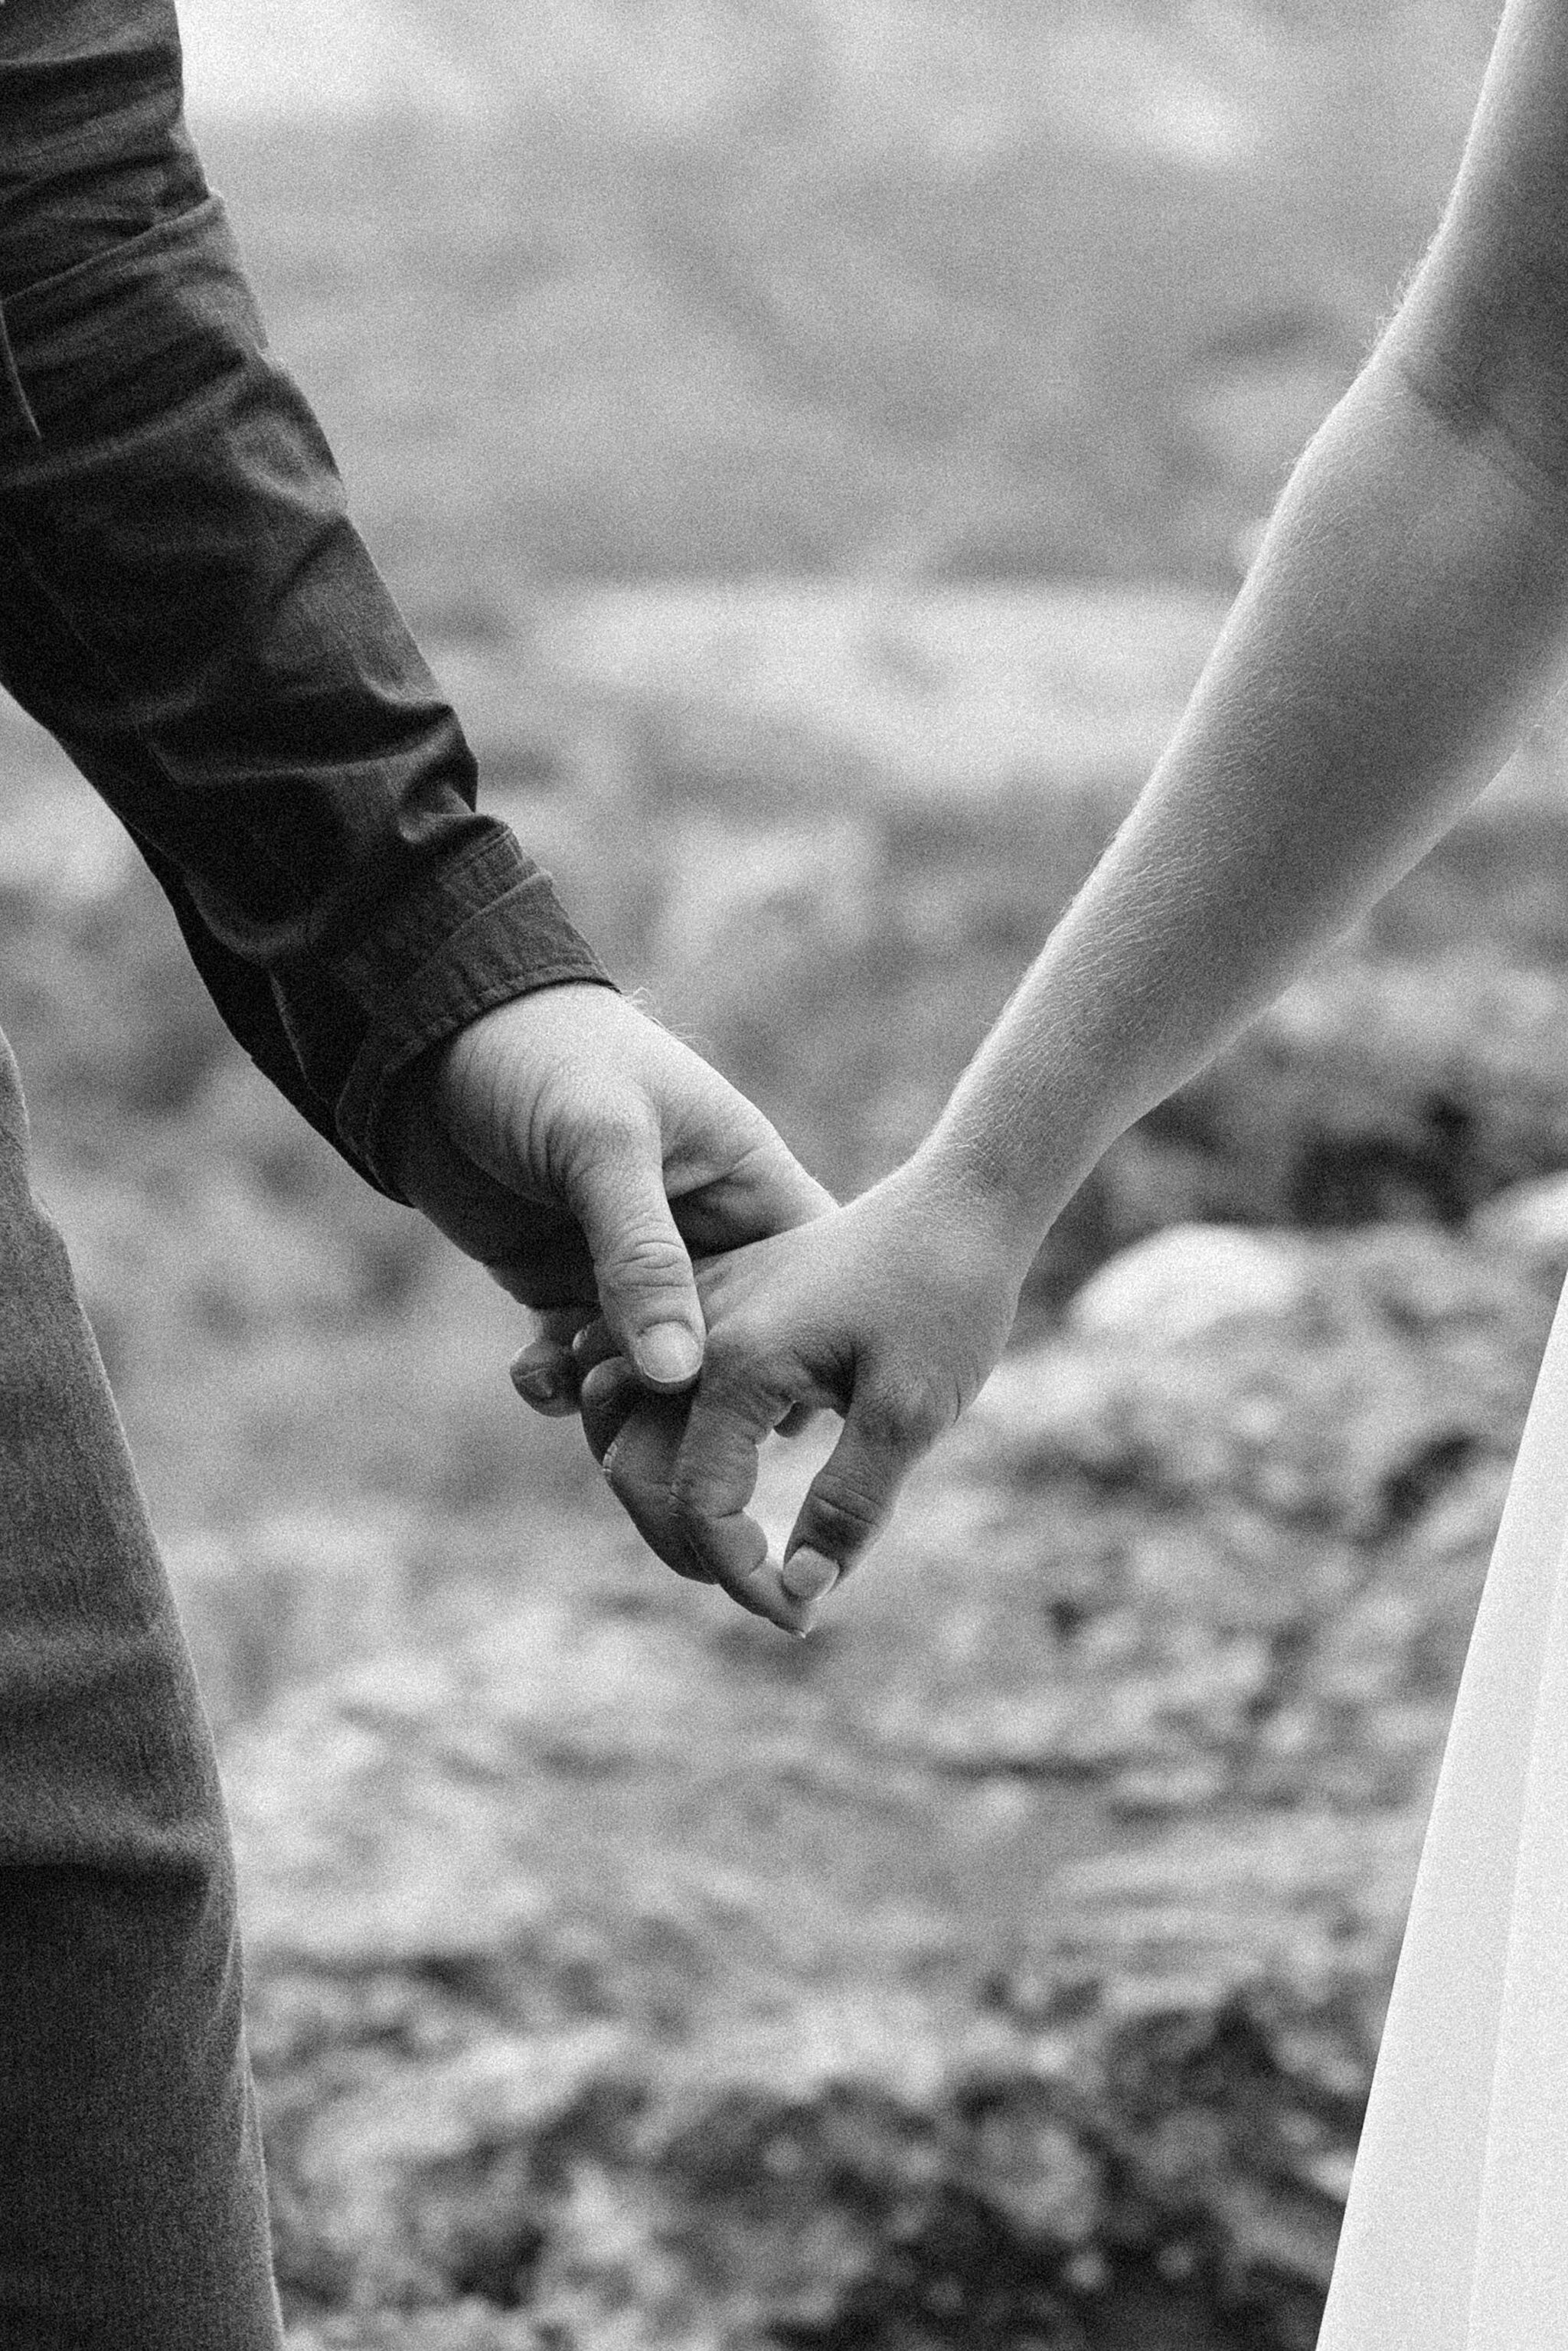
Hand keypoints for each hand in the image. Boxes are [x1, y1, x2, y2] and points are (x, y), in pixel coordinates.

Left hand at [377, 982, 833, 1401]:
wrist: (427, 1036)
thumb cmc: (541, 1056)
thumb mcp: (601, 1141)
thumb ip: (642, 1255)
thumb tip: (677, 1373)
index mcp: (746, 1181)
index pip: (809, 1279)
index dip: (810, 1350)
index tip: (787, 1413)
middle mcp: (702, 1234)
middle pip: (735, 1347)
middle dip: (699, 1400)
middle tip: (662, 1437)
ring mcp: (630, 1265)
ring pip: (652, 1370)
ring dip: (621, 1401)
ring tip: (586, 1403)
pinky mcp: (562, 1283)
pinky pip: (578, 1360)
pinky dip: (560, 1382)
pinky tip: (535, 1373)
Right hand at [568, 1158, 1030, 1631]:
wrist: (961, 1205)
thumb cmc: (947, 1299)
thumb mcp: (912, 1411)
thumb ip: (850, 1504)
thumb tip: (802, 1591)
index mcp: (740, 1360)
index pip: (700, 1504)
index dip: (742, 1578)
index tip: (801, 1618)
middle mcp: (700, 1330)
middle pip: (635, 1467)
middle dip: (688, 1548)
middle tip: (768, 1592)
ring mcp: (700, 1307)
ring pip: (621, 1418)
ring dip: (655, 1490)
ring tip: (731, 1542)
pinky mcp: (715, 1298)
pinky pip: (643, 1373)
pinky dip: (655, 1432)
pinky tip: (719, 1468)